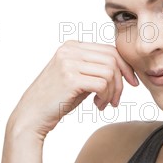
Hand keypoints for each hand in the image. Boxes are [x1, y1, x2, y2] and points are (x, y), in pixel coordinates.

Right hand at [8, 40, 138, 138]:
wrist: (31, 116)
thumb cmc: (56, 99)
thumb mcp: (77, 77)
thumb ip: (95, 69)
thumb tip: (124, 69)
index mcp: (72, 46)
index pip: (109, 49)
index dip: (125, 66)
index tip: (132, 82)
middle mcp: (70, 50)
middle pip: (112, 58)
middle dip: (121, 80)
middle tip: (117, 99)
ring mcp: (69, 63)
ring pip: (109, 72)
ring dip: (113, 91)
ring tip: (105, 104)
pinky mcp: (70, 79)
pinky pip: (102, 84)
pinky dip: (106, 96)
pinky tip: (98, 105)